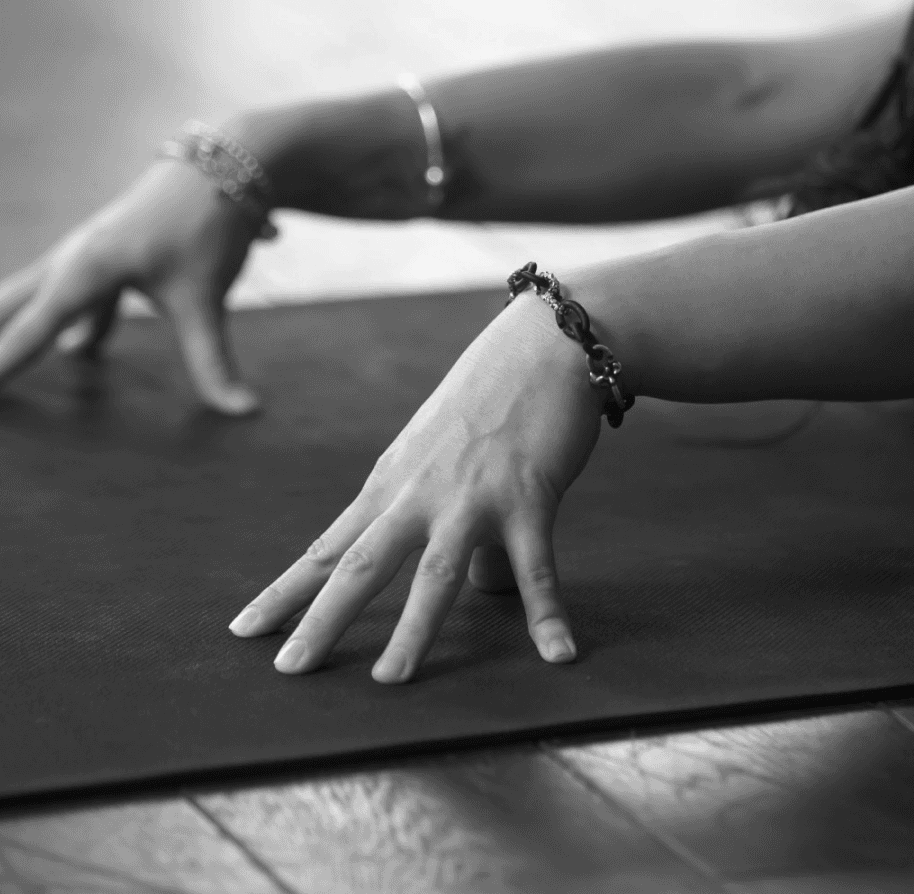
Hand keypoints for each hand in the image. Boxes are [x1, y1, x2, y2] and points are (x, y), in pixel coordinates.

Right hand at [0, 160, 265, 414]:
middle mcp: (78, 254)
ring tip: (5, 361)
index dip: (2, 363)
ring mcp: (94, 248)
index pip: (33, 328)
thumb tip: (245, 412)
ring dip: (19, 323)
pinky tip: (84, 349)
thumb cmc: (210, 224)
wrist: (231, 163)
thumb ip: (214, 361)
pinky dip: (71, 319)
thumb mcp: (208, 299)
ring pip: (41, 293)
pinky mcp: (117, 249)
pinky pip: (80, 291)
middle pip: (16, 303)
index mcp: (88, 267)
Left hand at [228, 292, 605, 681]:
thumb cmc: (491, 396)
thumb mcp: (441, 451)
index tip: (244, 630)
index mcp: (392, 482)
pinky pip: (537, 566)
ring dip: (414, 630)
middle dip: (322, 619)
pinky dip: (547, 613)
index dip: (287, 591)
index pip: (329, 547)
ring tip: (390, 680)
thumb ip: (445, 515)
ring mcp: (473, 495)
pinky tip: (557, 653)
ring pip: (436, 572)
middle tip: (289, 671)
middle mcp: (420, 492)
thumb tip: (479, 582)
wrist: (541, 345)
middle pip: (361, 564)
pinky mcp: (528, 496)